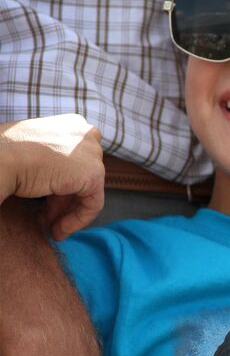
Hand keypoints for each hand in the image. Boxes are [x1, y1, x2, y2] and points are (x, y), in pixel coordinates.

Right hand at [0, 114, 103, 237]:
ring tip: (51, 229)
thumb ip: (52, 160)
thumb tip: (54, 179)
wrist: (1, 159)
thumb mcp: (34, 151)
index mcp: (72, 125)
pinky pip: (92, 205)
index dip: (62, 187)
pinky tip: (58, 231)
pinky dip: (77, 221)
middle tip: (48, 220)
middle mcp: (86, 134)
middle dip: (65, 202)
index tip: (47, 205)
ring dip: (68, 214)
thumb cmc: (6, 153)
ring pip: (88, 192)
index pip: (76, 161)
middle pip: (83, 177)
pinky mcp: (94, 173)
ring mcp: (92, 152)